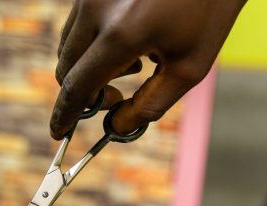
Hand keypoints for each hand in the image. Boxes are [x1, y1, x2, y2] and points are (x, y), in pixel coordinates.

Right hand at [50, 0, 247, 138]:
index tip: (59, 132)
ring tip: (134, 60)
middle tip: (116, 96)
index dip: (65, 115)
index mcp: (121, 35)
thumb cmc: (207, 13)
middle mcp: (96, 9)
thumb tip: (115, 127)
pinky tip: (131, 34)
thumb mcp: (189, 68)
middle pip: (65, 67)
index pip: (76, 87)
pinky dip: (94, 41)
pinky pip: (78, 23)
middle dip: (86, 91)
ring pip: (68, 45)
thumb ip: (150, 105)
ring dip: (91, 65)